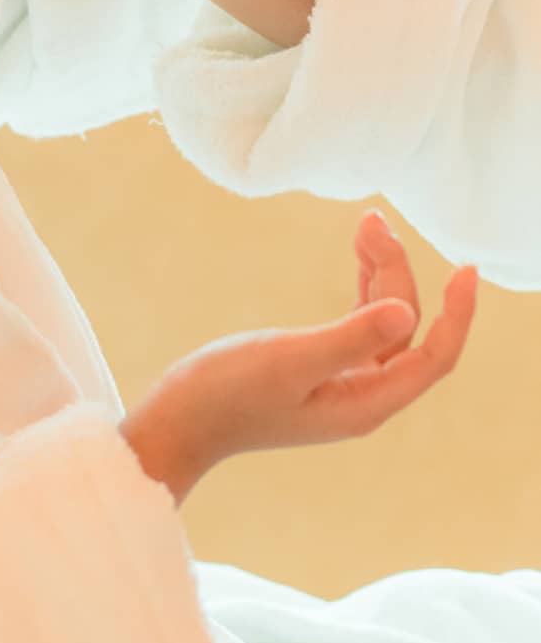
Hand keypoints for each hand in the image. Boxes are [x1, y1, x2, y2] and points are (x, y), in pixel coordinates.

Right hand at [133, 211, 478, 482]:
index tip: (464, 268)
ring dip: (380, 275)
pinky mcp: (315, 374)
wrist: (178, 423)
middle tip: (372, 220)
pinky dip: (362, 292)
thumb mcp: (288, 360)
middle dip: (397, 272)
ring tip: (366, 226)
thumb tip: (406, 312)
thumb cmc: (225, 395)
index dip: (457, 314)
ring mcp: (339, 386)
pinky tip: (357, 264)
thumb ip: (349, 337)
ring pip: (381, 324)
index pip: (433, 356)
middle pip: (403, 329)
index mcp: (365, 402)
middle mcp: (361, 397)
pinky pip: (358, 328)